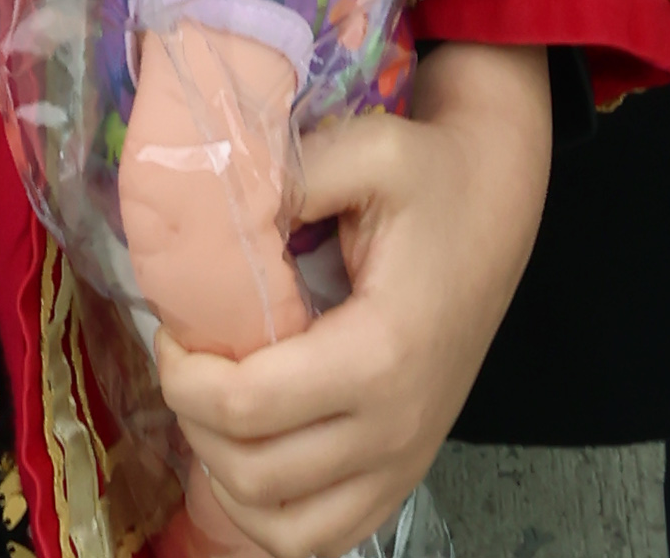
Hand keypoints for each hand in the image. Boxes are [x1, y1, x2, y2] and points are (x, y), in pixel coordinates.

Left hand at [150, 40, 551, 557]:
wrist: (496, 215)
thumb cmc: (432, 181)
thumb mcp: (370, 150)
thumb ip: (295, 176)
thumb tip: (217, 213)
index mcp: (380, 353)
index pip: (248, 406)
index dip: (185, 377)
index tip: (173, 332)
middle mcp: (394, 427)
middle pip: (253, 471)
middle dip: (194, 422)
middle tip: (187, 365)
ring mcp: (403, 463)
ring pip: (284, 528)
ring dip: (228, 481)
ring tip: (215, 415)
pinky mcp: (404, 476)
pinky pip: (324, 538)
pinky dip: (274, 519)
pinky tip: (252, 462)